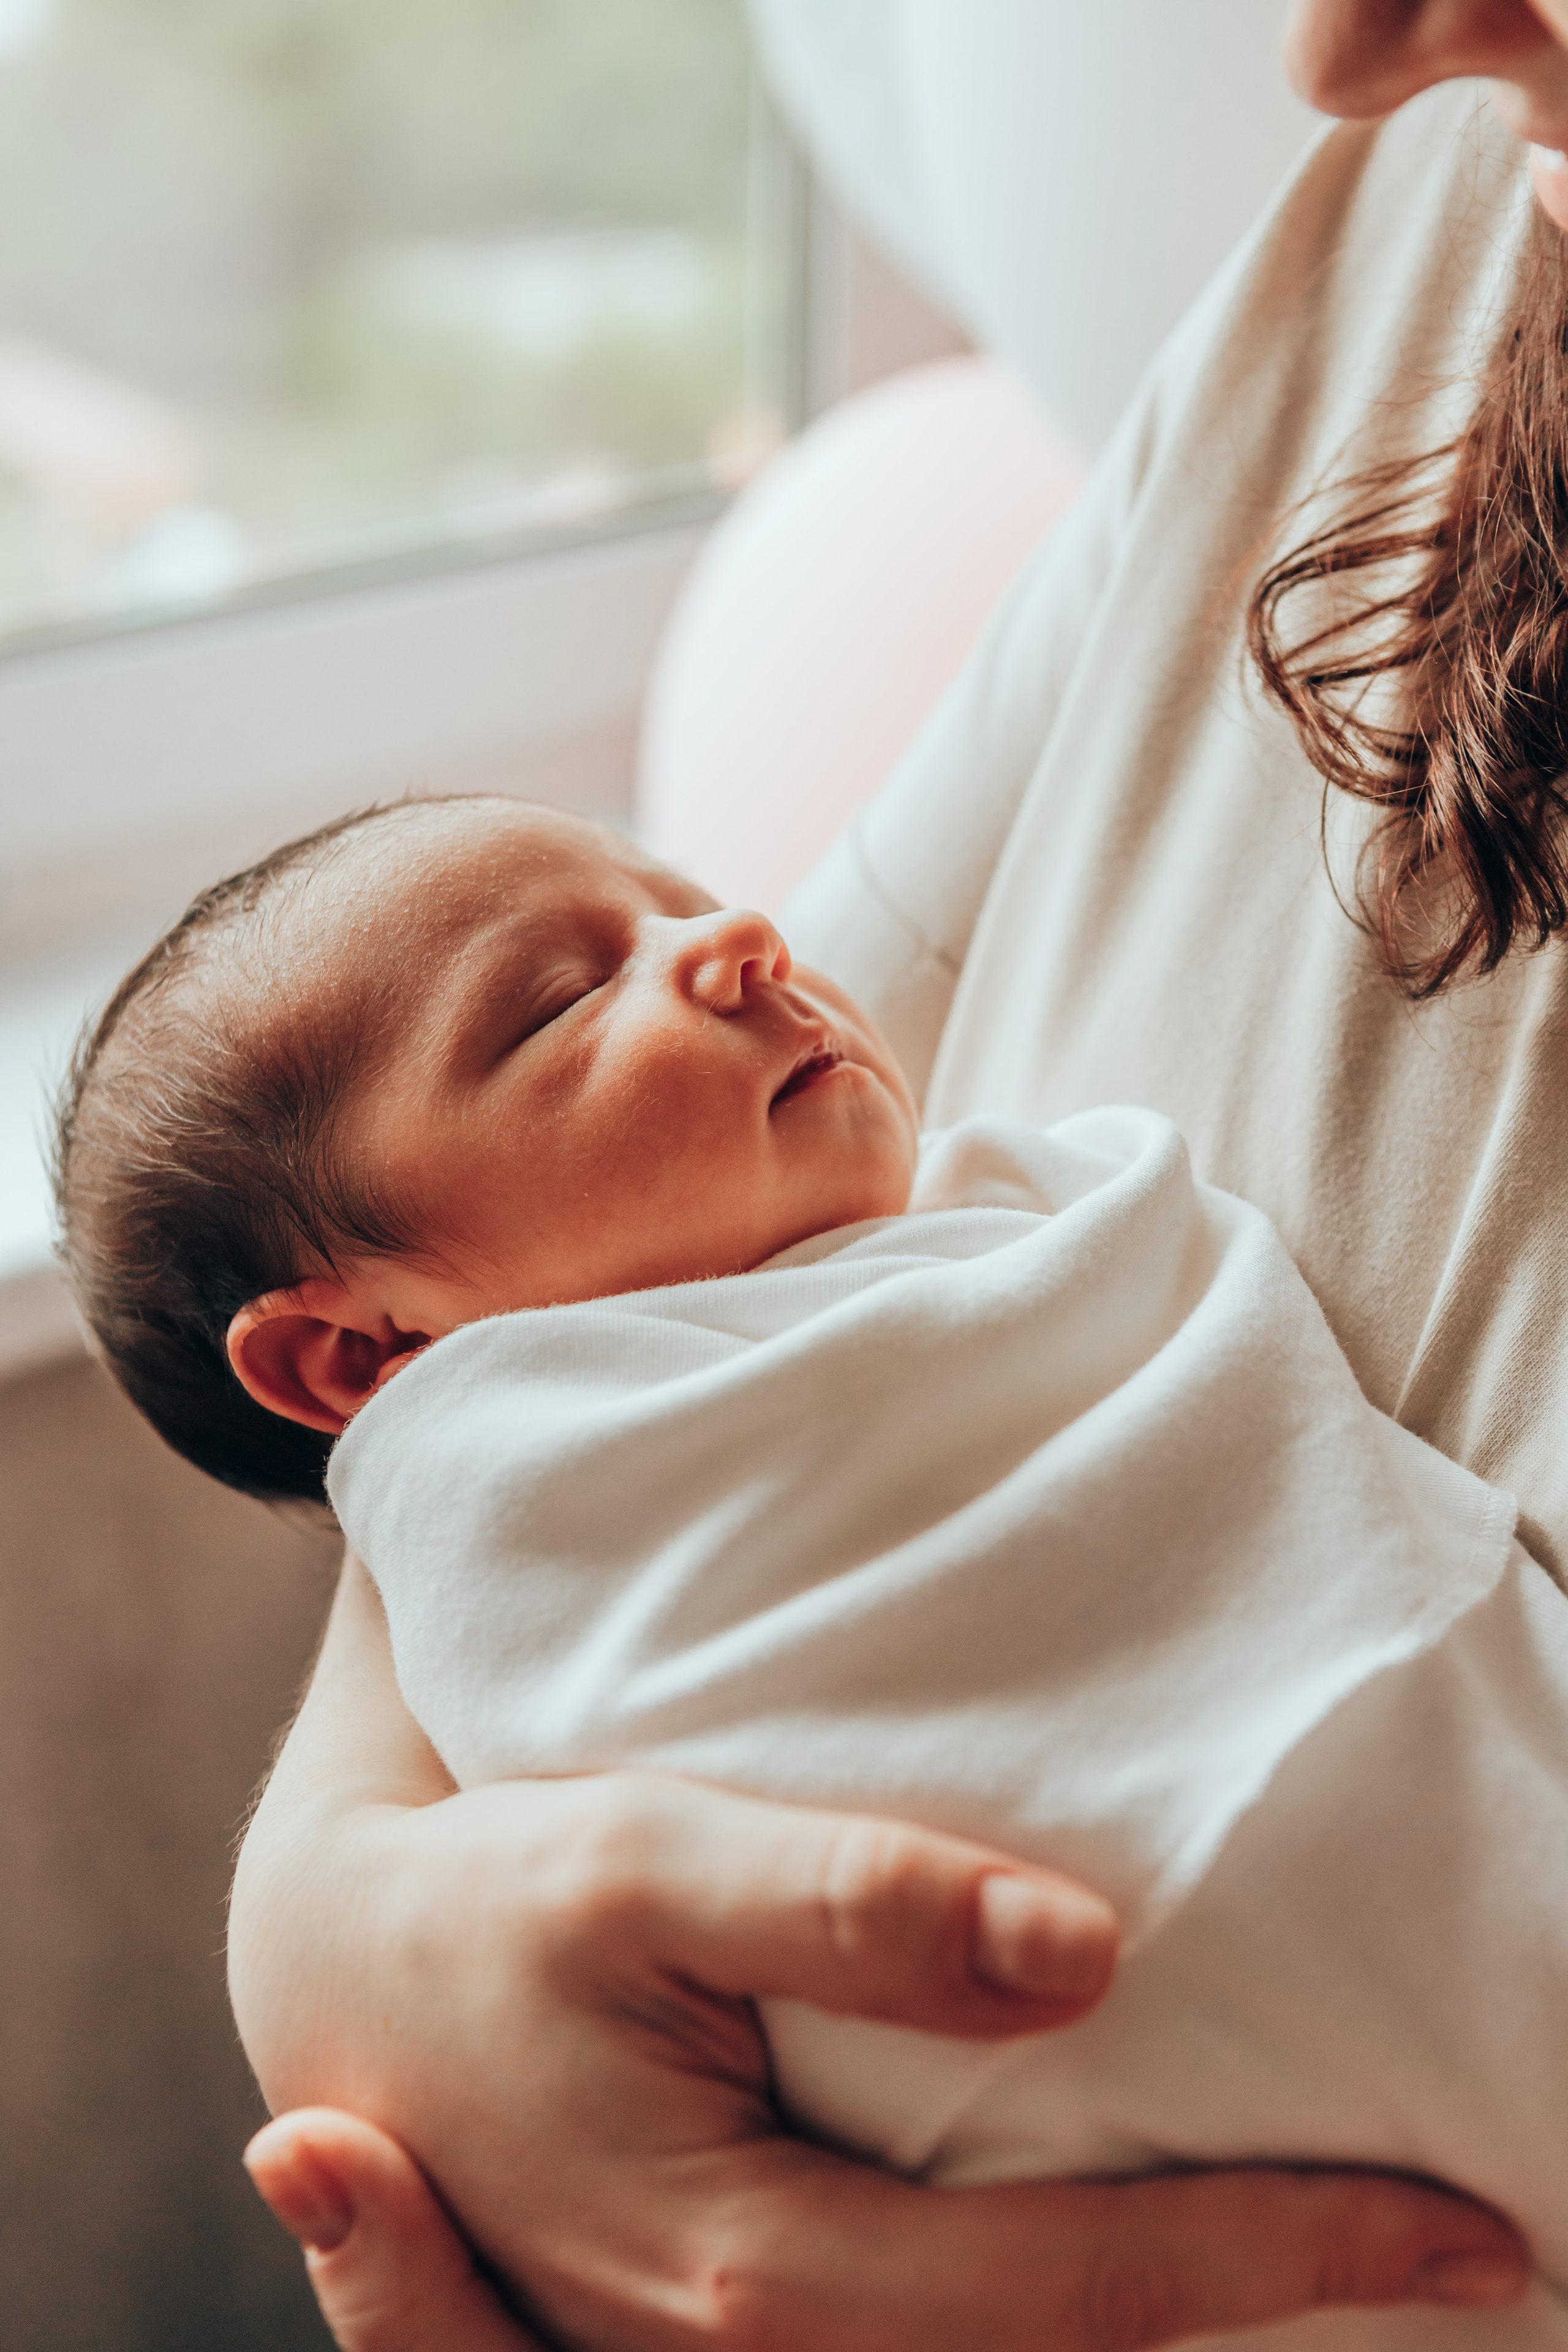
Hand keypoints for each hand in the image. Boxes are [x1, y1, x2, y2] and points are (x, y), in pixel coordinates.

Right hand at [231, 1561, 1526, 2351]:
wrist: (339, 1973)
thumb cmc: (492, 1907)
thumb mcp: (643, 1866)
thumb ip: (854, 1911)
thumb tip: (1089, 1956)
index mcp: (762, 2277)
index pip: (1092, 2289)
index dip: (1292, 2251)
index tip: (1460, 2222)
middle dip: (1265, 2314)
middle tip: (1442, 2250)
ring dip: (1169, 2336)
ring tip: (1321, 2253)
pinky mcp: (727, 2319)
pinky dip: (1049, 2336)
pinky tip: (1113, 2274)